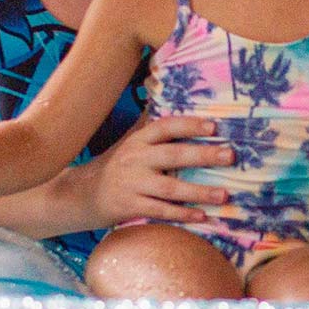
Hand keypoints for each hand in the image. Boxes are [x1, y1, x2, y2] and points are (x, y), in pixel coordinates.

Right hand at [63, 115, 233, 225]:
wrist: (78, 195)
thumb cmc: (114, 167)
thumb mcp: (128, 143)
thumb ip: (149, 126)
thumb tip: (165, 92)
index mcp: (137, 140)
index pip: (165, 127)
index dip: (189, 124)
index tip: (214, 125)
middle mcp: (134, 159)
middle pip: (173, 155)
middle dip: (203, 155)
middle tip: (230, 156)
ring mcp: (131, 183)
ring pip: (170, 188)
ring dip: (199, 192)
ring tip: (224, 194)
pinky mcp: (128, 207)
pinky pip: (160, 211)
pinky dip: (181, 214)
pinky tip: (202, 216)